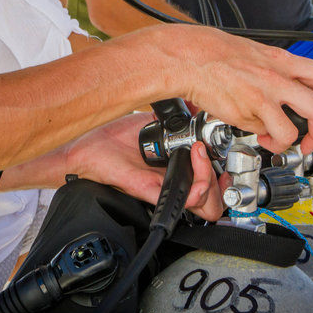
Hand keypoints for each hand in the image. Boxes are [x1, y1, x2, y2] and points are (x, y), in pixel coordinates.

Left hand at [68, 112, 226, 220]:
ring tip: (199, 154)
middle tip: (209, 155)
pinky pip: (183, 201)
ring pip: (208, 205)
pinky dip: (198, 188)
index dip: (226, 177)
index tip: (224, 157)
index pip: (213, 186)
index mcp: (176, 170)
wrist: (87, 145)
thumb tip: (196, 106)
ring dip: (211, 179)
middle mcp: (173, 182)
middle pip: (216, 200)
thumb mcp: (153, 124)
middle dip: (223, 180)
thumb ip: (176, 121)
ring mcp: (164, 188)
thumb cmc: (113, 138)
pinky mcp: (151, 191)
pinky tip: (194, 162)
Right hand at [154, 25, 312, 154]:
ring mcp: (261, 97)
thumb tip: (282, 94)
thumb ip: (273, 72)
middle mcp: (277, 78)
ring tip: (278, 141)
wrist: (187, 56)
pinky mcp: (244, 113)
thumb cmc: (212, 51)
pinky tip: (255, 132)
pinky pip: (264, 133)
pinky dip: (263, 138)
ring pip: (292, 129)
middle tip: (312, 139)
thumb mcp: (254, 52)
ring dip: (288, 142)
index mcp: (281, 60)